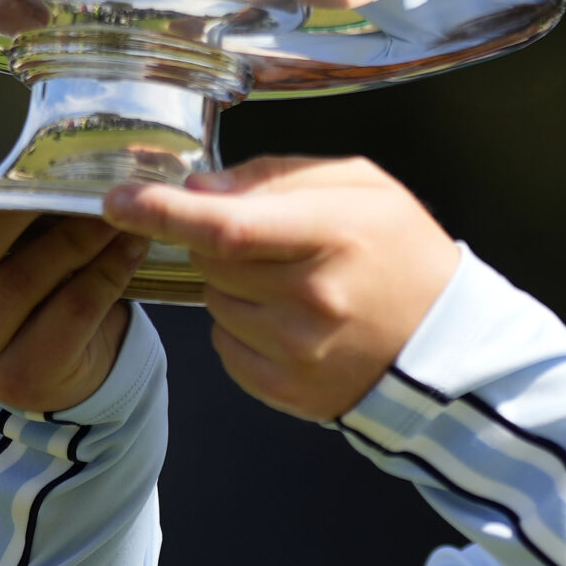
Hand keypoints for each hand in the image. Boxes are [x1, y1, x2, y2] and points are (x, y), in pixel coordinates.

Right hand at [0, 172, 146, 411]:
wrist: (64, 355)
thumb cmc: (9, 278)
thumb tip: (9, 171)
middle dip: (20, 210)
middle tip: (65, 178)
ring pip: (24, 282)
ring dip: (75, 235)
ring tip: (114, 206)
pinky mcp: (23, 382)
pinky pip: (70, 313)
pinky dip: (106, 272)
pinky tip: (130, 244)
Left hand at [102, 156, 458, 420]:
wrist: (448, 344)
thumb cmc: (403, 253)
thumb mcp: (360, 186)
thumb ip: (276, 176)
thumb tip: (199, 189)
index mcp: (334, 235)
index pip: (227, 226)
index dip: (162, 211)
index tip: (118, 199)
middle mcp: (312, 299)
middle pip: (212, 259)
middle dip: (220, 240)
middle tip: (273, 241)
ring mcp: (297, 352)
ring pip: (215, 301)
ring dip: (235, 286)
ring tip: (296, 286)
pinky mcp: (285, 390)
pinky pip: (225, 344)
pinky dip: (243, 327)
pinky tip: (292, 323)